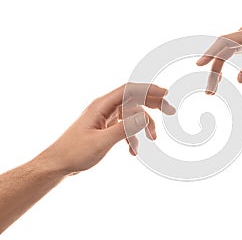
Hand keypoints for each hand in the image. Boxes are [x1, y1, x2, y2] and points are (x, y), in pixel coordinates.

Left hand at [35, 83, 175, 175]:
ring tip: (153, 139)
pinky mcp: (105, 128)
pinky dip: (133, 136)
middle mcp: (104, 108)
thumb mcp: (101, 142)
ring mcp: (105, 118)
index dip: (149, 89)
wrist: (58, 164)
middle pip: (133, 99)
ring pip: (131, 115)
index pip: (129, 90)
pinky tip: (134, 150)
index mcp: (101, 106)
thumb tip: (145, 116)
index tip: (166, 93)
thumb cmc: (74, 152)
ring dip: (144, 125)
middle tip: (171, 112)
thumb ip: (124, 129)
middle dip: (153, 104)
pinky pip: (125, 127)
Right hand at [196, 25, 241, 93]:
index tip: (200, 64)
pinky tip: (219, 79)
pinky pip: (226, 53)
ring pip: (222, 53)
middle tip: (210, 92)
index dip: (211, 52)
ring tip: (212, 91)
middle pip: (220, 50)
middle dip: (212, 70)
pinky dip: (221, 66)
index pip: (226, 41)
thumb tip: (239, 80)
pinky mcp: (241, 43)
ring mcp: (241, 37)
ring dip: (215, 71)